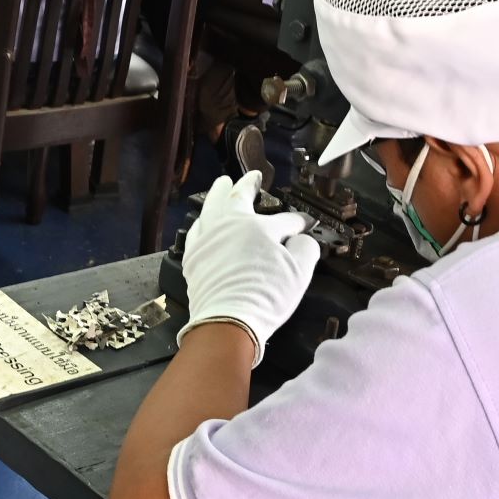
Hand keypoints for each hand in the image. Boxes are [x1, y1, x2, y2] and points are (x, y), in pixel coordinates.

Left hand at [176, 173, 320, 367]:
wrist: (227, 321)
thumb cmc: (265, 297)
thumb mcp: (300, 273)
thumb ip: (306, 249)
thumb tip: (302, 240)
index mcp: (260, 228)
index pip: (285, 221)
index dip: (297, 223)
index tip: (303, 225)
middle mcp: (231, 225)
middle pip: (239, 197)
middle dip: (248, 185)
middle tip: (253, 177)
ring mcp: (208, 238)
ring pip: (212, 207)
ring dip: (219, 193)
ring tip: (222, 184)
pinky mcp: (193, 256)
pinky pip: (196, 230)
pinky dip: (202, 222)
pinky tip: (203, 221)